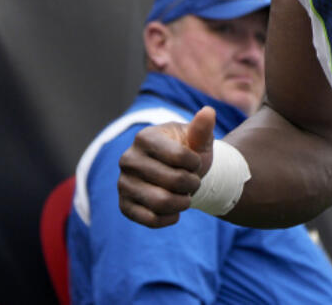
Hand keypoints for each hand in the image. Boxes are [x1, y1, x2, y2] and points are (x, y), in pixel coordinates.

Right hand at [118, 106, 215, 227]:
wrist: (178, 173)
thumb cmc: (189, 152)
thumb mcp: (199, 140)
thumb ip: (202, 128)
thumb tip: (208, 111)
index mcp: (144, 137)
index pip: (179, 156)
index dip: (196, 163)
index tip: (196, 162)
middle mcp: (128, 159)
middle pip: (173, 181)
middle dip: (192, 184)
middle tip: (194, 182)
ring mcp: (123, 183)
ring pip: (161, 202)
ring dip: (183, 202)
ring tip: (186, 196)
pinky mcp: (124, 205)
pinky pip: (150, 220)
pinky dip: (170, 218)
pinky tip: (176, 210)